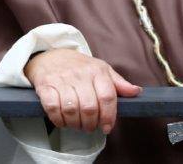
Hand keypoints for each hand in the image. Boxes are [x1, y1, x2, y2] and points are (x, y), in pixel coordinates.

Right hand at [24, 48, 140, 133]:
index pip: (107, 96)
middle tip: (89, 127)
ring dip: (75, 124)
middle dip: (91, 124)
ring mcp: (62, 80)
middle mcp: (80, 74)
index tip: (106, 127)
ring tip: (77, 124)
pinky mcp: (45, 86)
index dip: (108, 116)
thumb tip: (137, 92)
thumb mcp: (101, 69)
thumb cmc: (79, 67)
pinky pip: (53, 108)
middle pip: (89, 107)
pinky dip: (59, 120)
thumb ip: (118, 83)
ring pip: (72, 110)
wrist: (50, 55)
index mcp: (97, 71)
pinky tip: (62, 121)